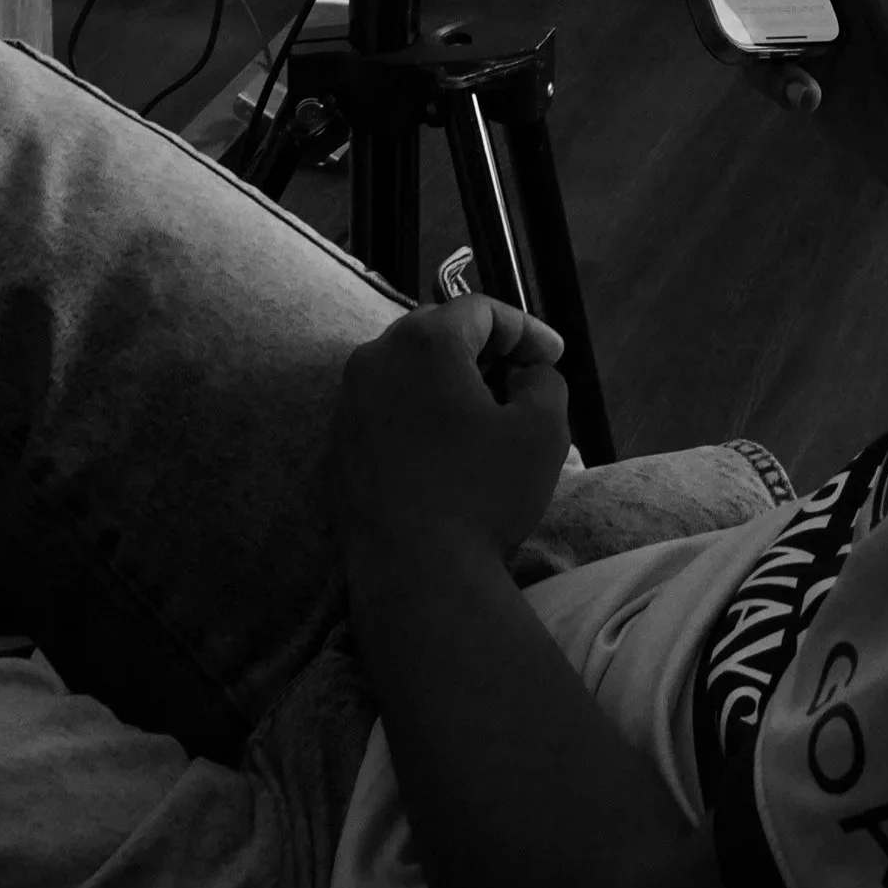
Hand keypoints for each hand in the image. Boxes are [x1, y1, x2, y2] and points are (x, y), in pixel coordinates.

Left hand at [337, 298, 570, 563]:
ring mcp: (345, 407)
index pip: (480, 310)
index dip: (526, 329)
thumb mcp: (543, 429)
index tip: (553, 358)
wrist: (416, 577)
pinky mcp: (334, 451)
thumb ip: (543, 380)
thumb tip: (524, 374)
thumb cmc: (485, 494)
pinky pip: (382, 415)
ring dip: (446, 385)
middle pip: (436, 334)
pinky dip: (415, 420)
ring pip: (405, 374)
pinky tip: (444, 456)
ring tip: (483, 421)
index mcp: (423, 342)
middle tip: (520, 381)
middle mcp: (373, 360)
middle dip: (484, 351)